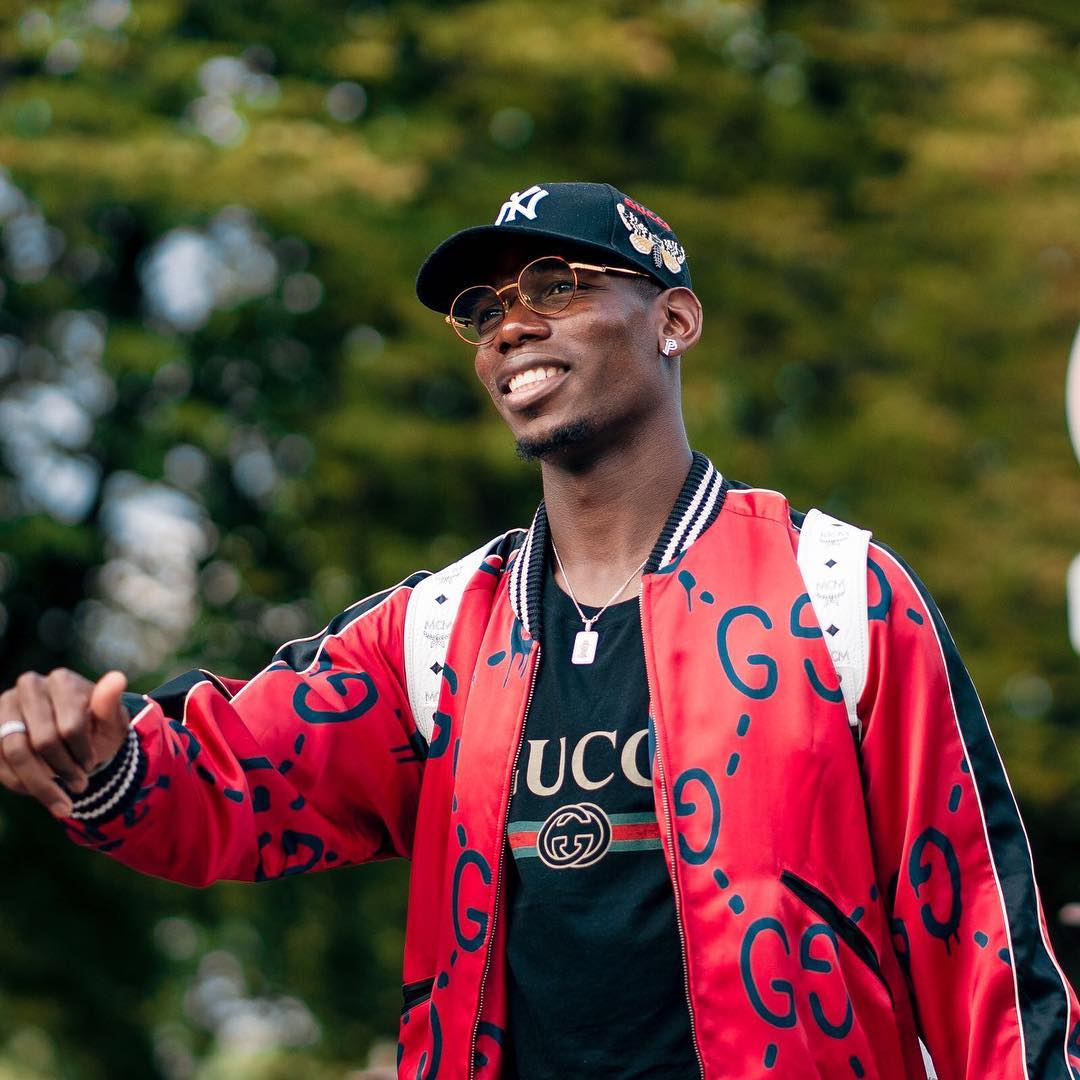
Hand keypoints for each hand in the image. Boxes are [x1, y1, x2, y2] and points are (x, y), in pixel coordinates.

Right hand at [0, 670, 130, 818]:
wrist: (73, 737)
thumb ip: (110, 703)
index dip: (82, 754)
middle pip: (42, 742)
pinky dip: (18, 783)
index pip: (70, 727)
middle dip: (63, 771)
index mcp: (62, 680)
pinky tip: (38, 791)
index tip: (92, 766)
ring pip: (15, 753)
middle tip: (79, 786)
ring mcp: (5, 705)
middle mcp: (30, 686)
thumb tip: (118, 678)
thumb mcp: (110, 720)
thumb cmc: (95, 728)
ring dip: (39, 783)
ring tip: (60, 800)